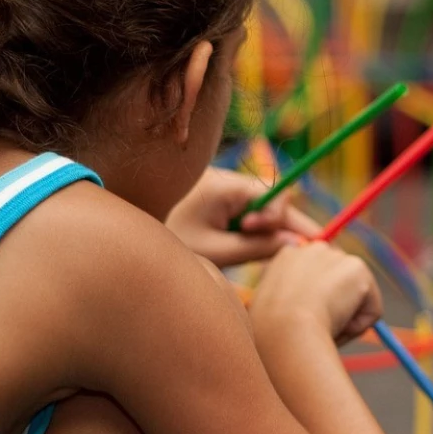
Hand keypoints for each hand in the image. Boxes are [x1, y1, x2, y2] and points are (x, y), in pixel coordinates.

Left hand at [165, 167, 319, 267]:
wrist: (134, 241)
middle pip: (273, 198)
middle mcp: (230, 179)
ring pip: (263, 205)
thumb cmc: (172, 243)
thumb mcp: (217, 252)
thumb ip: (257, 248)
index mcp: (227, 185)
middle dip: (280, 225)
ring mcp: (225, 186)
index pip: (276, 194)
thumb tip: (298, 245)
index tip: (266, 241)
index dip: (280, 219)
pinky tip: (240, 245)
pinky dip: (252, 228)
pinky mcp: (219, 196)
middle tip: (286, 254)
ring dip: (265, 228)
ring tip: (246, 250)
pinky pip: (248, 208)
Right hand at [250, 242, 382, 346]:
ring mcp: (336, 256)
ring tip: (321, 329)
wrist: (283, 330)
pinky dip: (358, 327)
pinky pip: (371, 310)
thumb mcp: (272, 311)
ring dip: (344, 320)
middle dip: (335, 306)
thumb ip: (290, 303)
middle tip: (316, 329)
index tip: (305, 322)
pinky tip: (336, 327)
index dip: (315, 302)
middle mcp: (313, 249)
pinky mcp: (358, 268)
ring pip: (355, 299)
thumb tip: (307, 317)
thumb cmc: (269, 332)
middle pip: (338, 283)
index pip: (315, 278)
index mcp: (287, 257)